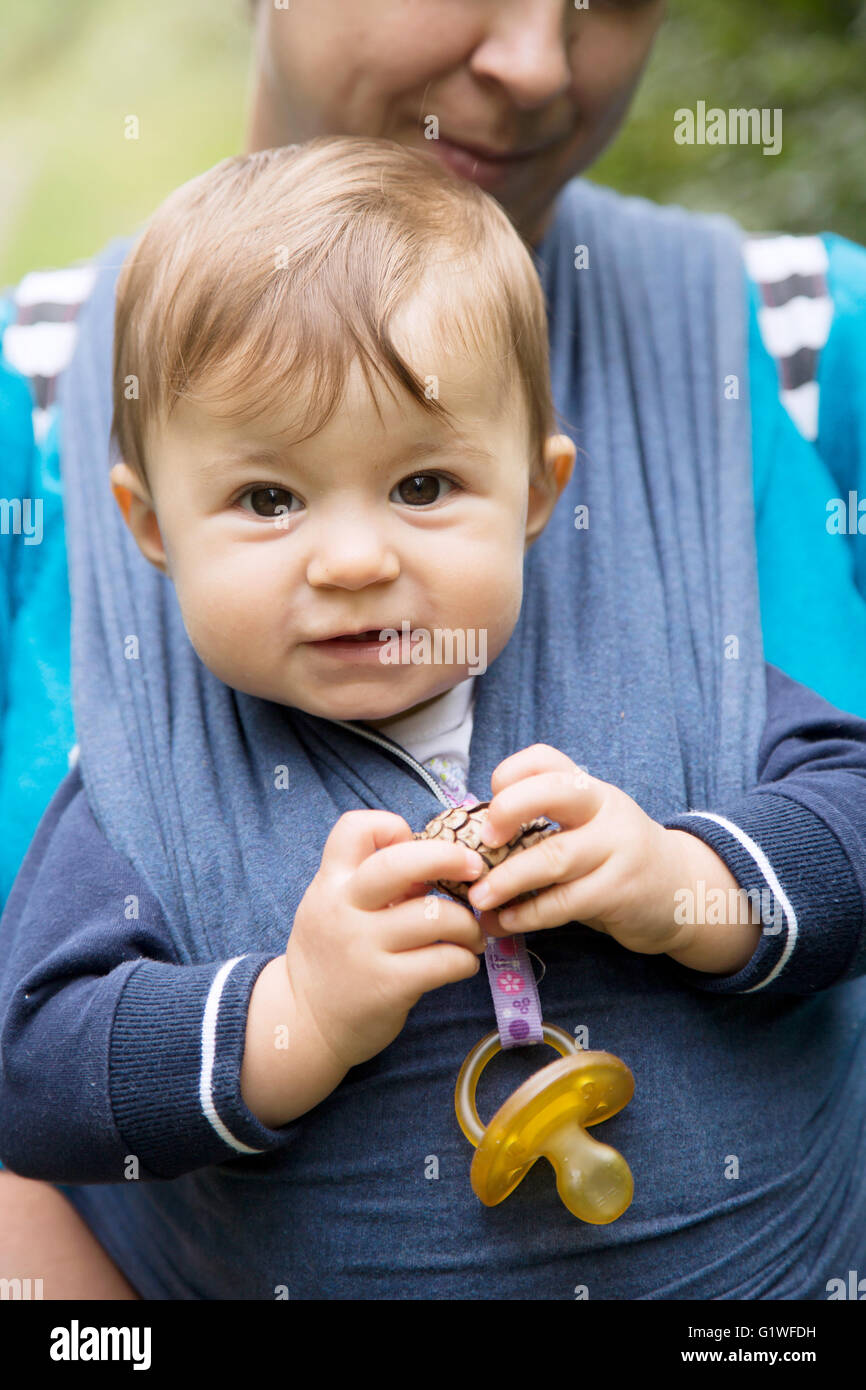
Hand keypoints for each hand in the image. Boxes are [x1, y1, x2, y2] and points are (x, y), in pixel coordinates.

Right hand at [284, 810, 487, 1072]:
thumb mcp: (336, 907)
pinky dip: (465, 960)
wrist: (303, 1023)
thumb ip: (377, 882)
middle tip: (475, 870)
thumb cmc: (332, 955)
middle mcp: (344, 910)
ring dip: (469, 924)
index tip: (414, 848)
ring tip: (471, 935)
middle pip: (401, 863)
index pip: (356, 827)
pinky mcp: (388, 986)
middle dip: (450, 857)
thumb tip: (436, 864)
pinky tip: (461, 963)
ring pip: (437, 916)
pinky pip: (445, 961)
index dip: (392, 827)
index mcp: (331, 883)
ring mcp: (364, 948)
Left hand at [466, 744, 740, 960]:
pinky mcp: (621, 891)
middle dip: (508, 810)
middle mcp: (605, 808)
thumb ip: (545, 825)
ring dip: (507, 879)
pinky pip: (565, 902)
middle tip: (481, 841)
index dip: (510, 774)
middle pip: (554, 791)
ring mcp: (617, 849)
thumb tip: (472, 840)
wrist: (684, 891)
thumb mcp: (589, 827)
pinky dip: (529, 914)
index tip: (487, 803)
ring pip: (554, 856)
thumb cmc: (615, 858)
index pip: (546, 759)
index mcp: (589, 789)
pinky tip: (506, 922)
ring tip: (477, 898)